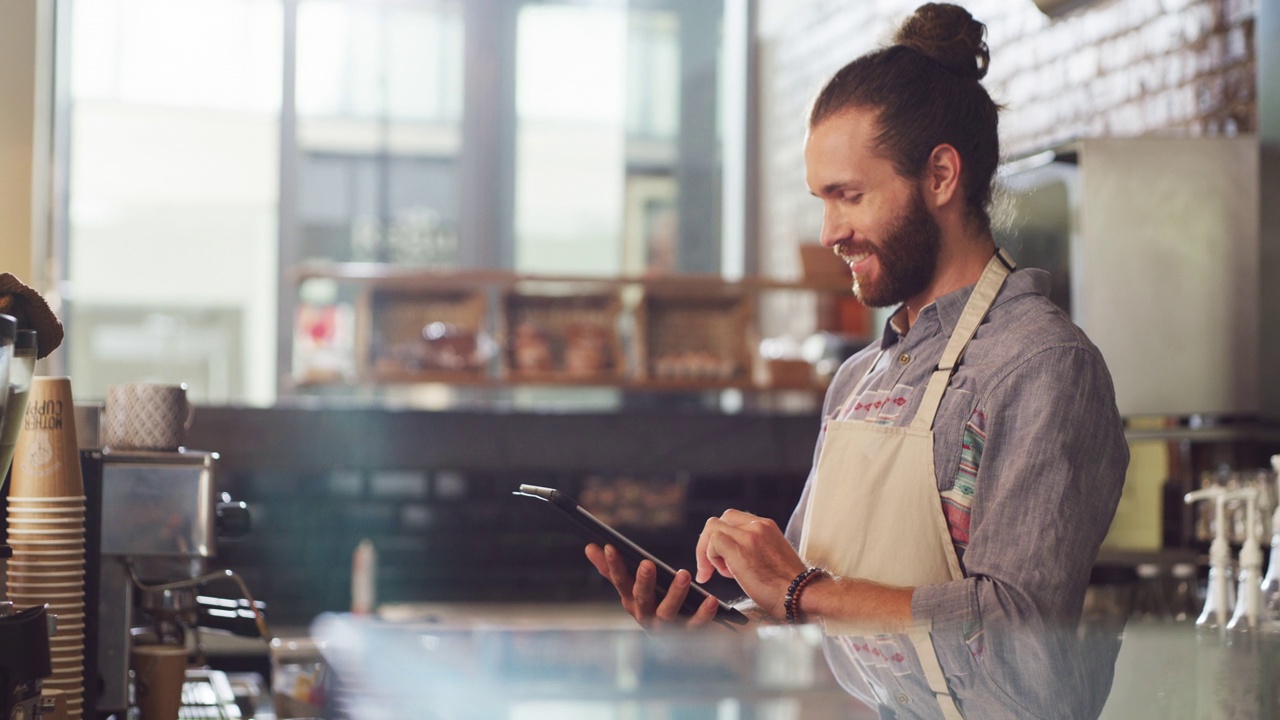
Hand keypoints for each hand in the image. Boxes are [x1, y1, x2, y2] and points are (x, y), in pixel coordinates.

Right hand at [585, 543, 719, 628]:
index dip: (613, 565)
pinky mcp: (687, 635)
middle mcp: (645, 616)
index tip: (611, 546)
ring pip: (668, 613)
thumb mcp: (631, 587)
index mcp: (631, 601)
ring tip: (683, 574)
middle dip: (644, 581)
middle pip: (642, 598)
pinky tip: (711, 600)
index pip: (619, 581)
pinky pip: (695, 625)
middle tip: (647, 564)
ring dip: (675, 594)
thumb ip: (611, 569)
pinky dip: (703, 614)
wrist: (676, 641)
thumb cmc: (650, 603)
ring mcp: (665, 627)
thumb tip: (589, 547)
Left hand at [695, 509, 807, 619]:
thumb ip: (754, 549)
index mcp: (766, 526)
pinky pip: (713, 542)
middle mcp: (758, 526)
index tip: (722, 559)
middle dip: (710, 542)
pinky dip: (710, 557)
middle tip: (713, 567)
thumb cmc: (789, 586)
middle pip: (720, 520)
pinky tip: (725, 574)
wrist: (802, 595)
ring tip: (724, 573)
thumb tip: (731, 556)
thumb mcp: (772, 557)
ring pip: (712, 528)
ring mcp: (750, 535)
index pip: (733, 519)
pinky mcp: (740, 549)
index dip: (723, 537)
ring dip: (709, 551)